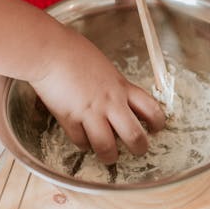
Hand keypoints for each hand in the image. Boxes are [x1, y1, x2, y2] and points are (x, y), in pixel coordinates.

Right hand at [30, 28, 165, 163]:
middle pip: (135, 135)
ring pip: (108, 147)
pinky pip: (81, 142)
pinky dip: (83, 145)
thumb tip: (114, 93)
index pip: (151, 108)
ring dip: (110, 156)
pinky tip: (83, 141)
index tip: (156, 128)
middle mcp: (111, 102)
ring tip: (109, 157)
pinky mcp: (70, 119)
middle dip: (140, 148)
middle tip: (138, 151)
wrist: (51, 51)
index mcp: (121, 86)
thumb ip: (112, 83)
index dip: (158, 122)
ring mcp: (91, 113)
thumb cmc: (73, 50)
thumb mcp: (103, 66)